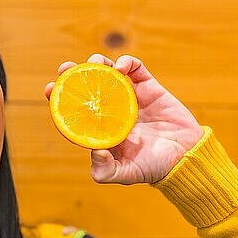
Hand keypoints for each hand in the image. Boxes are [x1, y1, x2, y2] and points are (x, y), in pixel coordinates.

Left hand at [45, 54, 202, 184]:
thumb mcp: (126, 174)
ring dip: (97, 64)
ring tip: (95, 63)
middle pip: (87, 87)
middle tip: (66, 68)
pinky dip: (127, 63)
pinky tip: (122, 67)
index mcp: (101, 128)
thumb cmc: (154, 167)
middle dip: (73, 75)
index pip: (74, 110)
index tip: (50, 89)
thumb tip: (94, 152)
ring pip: (107, 73)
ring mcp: (129, 97)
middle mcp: (111, 110)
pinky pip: (135, 69)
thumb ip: (106, 171)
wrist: (187, 156)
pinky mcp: (148, 87)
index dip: (60, 99)